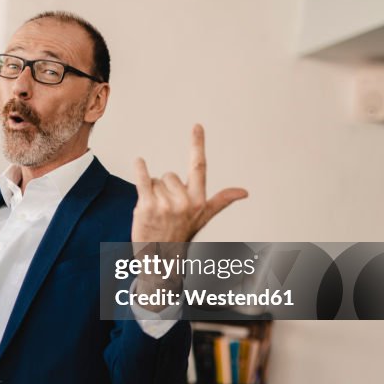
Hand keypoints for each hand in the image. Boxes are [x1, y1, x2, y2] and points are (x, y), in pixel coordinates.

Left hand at [132, 124, 247, 243]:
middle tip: (164, 209)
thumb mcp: (204, 217)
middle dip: (164, 188)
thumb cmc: (180, 235)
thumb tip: (244, 192)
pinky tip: (139, 162)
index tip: (197, 126)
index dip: (197, 144)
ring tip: (155, 212)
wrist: (159, 257)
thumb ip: (222, 200)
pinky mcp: (146, 206)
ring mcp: (165, 205)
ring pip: (155, 180)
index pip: (199, 167)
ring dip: (151, 192)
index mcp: (198, 201)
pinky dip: (140, 168)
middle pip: (169, 176)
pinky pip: (143, 178)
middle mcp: (184, 202)